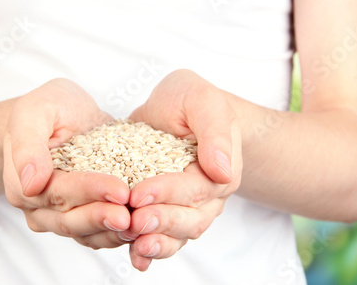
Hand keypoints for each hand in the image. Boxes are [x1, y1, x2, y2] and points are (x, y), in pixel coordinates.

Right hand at [3, 78, 130, 248]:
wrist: (64, 113)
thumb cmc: (48, 107)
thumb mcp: (35, 111)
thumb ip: (28, 144)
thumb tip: (30, 184)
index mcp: (21, 182)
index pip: (57, 192)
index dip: (90, 192)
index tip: (120, 189)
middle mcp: (37, 206)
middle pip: (70, 220)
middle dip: (101, 218)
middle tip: (129, 216)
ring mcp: (57, 216)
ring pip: (84, 233)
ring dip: (111, 232)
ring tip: (139, 226)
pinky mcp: (80, 217)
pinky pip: (97, 234)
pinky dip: (117, 234)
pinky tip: (139, 228)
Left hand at [126, 69, 241, 269]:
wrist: (177, 108)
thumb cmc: (190, 99)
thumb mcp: (202, 100)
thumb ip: (214, 130)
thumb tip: (222, 170)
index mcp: (219, 168)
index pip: (196, 187)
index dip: (167, 192)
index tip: (138, 194)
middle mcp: (208, 194)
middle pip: (190, 218)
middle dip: (161, 222)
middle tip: (134, 222)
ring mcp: (188, 206)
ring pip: (178, 234)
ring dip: (157, 242)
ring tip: (136, 247)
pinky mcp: (167, 210)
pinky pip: (164, 236)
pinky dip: (150, 250)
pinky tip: (135, 257)